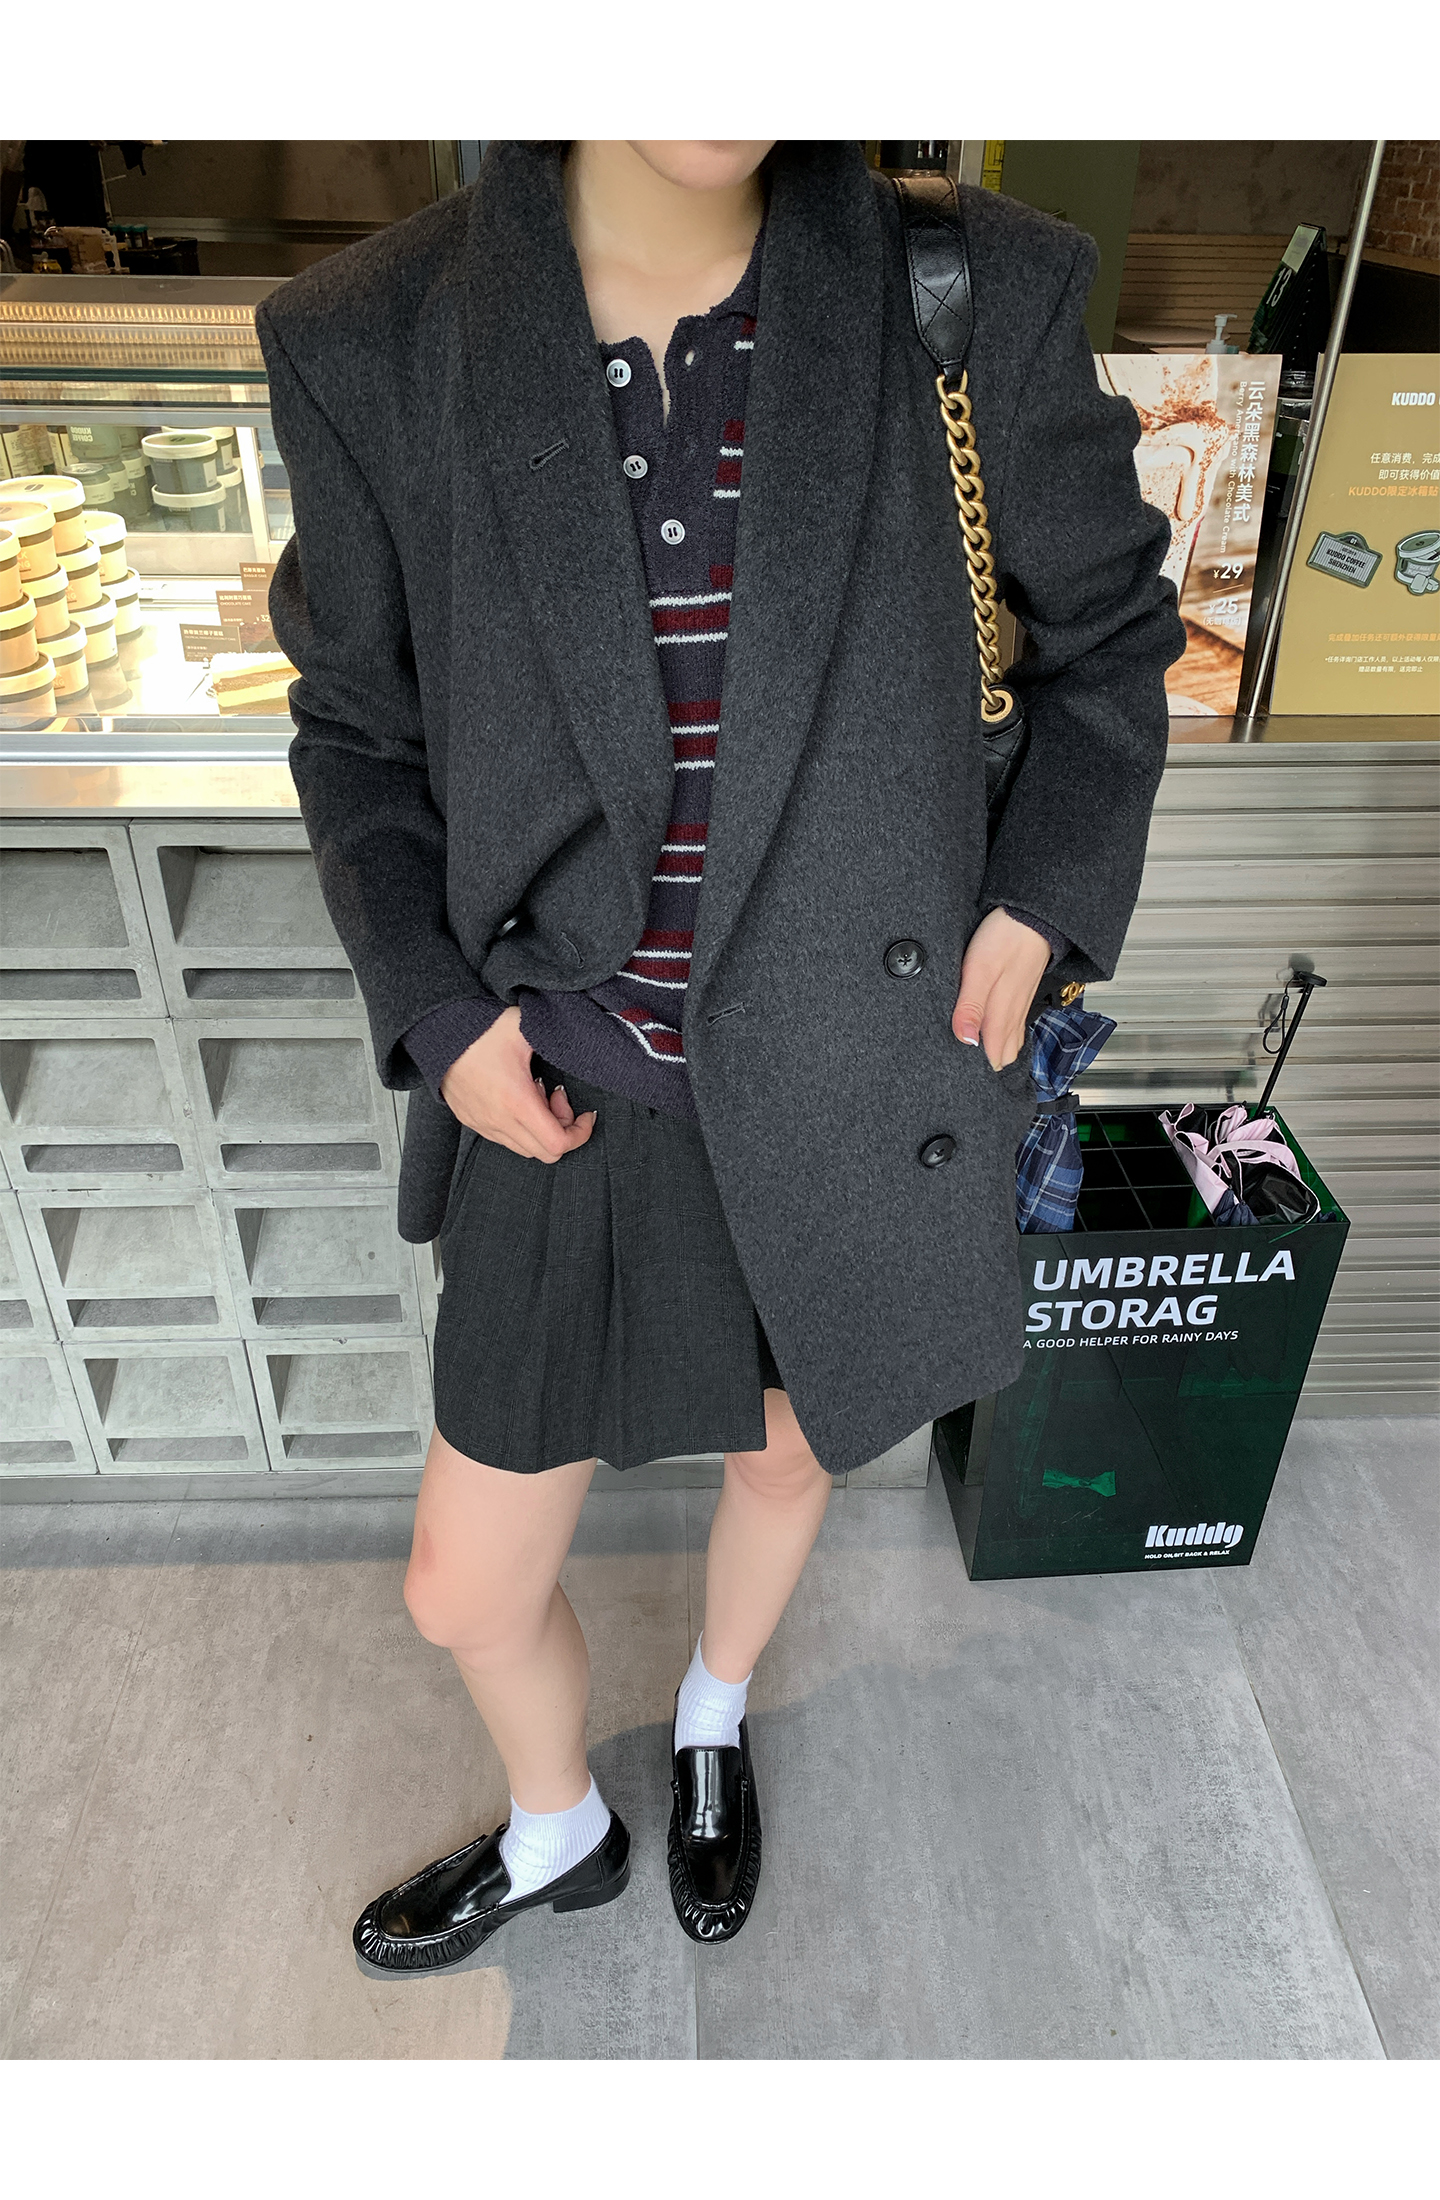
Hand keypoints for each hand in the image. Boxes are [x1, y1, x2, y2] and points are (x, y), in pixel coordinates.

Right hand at [439, 1005, 596, 1161]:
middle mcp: (499, 1121)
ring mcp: (483, 1124)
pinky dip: (520, 1125)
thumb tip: (575, 1043)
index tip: (586, 1115)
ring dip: (539, 1127)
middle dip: (562, 1129)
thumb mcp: (526, 1027)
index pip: (558, 1144)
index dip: (580, 1133)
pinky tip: (517, 1096)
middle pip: (545, 1153)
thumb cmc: (480, 1028)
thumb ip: (555, 1037)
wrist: (438, 1031)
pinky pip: (504, 1138)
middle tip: (558, 1098)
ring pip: (524, 1147)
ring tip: (536, 1094)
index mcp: (517, 1102)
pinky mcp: (472, 1121)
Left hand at [952, 908, 1050, 1069]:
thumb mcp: (979, 970)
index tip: (962, 1079)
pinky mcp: (1022, 993)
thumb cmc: (1005, 937)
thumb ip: (970, 1007)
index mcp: (1000, 1012)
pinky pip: (1017, 1025)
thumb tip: (965, 1040)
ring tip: (983, 1065)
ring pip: (1011, 1041)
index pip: (991, 1054)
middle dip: (988, 1066)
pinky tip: (1000, 1039)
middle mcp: (1013, 1013)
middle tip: (969, 1076)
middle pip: (1003, 1053)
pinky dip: (1008, 1038)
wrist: (1033, 916)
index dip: (978, 1070)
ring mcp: (1020, 1004)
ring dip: (999, 1053)